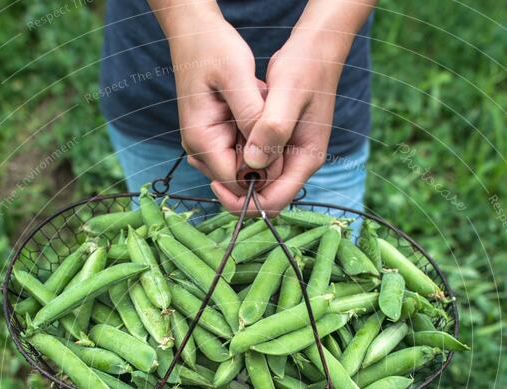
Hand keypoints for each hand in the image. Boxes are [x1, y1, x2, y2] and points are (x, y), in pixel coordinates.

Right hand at [168, 13, 280, 194]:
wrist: (194, 32)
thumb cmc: (213, 48)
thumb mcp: (237, 75)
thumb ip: (251, 116)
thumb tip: (264, 156)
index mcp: (202, 141)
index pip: (237, 183)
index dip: (263, 172)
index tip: (280, 141)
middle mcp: (199, 151)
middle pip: (241, 177)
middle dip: (263, 153)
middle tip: (268, 112)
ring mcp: (205, 147)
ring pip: (244, 165)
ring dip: (259, 142)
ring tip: (258, 104)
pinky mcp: (213, 140)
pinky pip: (242, 150)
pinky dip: (254, 134)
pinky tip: (254, 106)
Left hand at [211, 29, 340, 214]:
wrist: (316, 49)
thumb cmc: (305, 66)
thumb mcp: (287, 93)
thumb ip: (272, 129)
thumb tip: (253, 163)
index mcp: (305, 160)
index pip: (274, 202)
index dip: (244, 201)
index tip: (217, 181)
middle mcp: (298, 164)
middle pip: (264, 198)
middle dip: (237, 192)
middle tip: (209, 171)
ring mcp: (289, 155)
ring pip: (258, 182)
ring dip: (236, 174)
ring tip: (214, 153)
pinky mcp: (280, 145)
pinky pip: (256, 164)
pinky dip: (239, 158)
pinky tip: (224, 140)